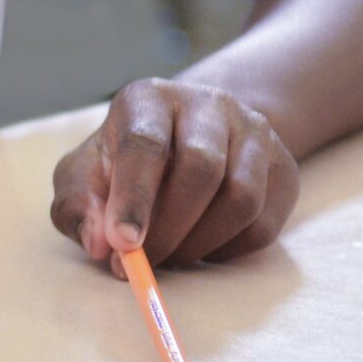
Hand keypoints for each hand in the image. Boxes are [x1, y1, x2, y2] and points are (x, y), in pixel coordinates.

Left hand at [49, 79, 298, 270]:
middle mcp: (209, 105)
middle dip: (169, 227)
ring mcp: (254, 133)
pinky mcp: (284, 169)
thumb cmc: (121, 162)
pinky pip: (264, 225)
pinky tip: (200, 245)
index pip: (145, 143)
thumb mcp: (84, 175)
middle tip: (143, 263)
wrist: (185, 138)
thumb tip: (99, 244)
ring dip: (200, 243)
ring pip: (241, 198)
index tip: (124, 242)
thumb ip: (78, 207)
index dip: (134, 197)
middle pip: (201, 168)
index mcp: (149, 98)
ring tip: (170, 255)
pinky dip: (228, 249)